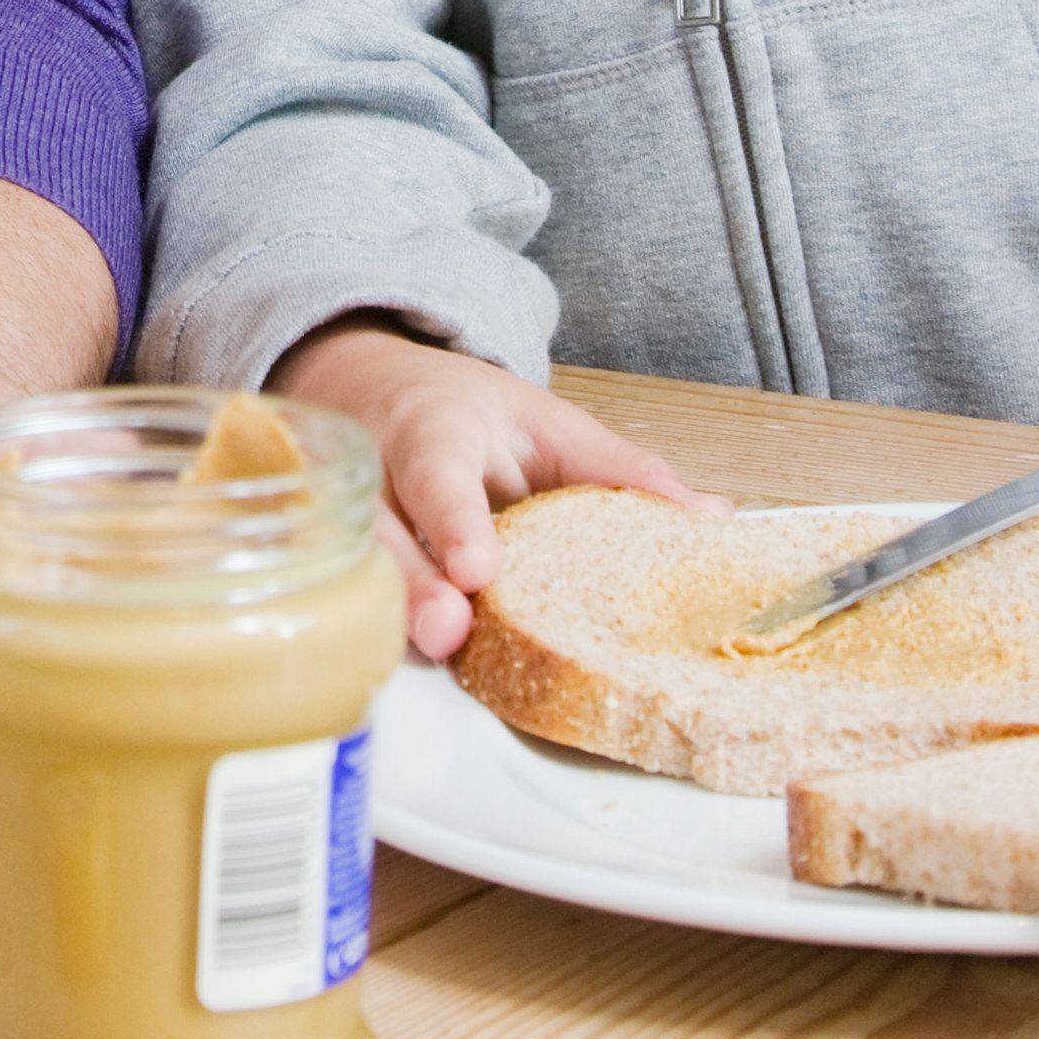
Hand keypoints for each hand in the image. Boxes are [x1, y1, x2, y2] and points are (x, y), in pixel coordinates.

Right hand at [275, 319, 694, 661]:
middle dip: (416, 586)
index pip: (438, 474)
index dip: (455, 522)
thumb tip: (712, 516)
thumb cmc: (464, 413)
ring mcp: (341, 518)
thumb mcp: (545, 420)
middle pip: (389, 537)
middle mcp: (377, 476)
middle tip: (449, 632)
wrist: (361, 382)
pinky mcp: (326, 555)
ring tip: (434, 648)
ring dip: (392, 614)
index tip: (478, 568)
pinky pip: (345, 597)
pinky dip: (369, 627)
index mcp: (434, 432)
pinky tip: (397, 655)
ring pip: (359, 573)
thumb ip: (616, 470)